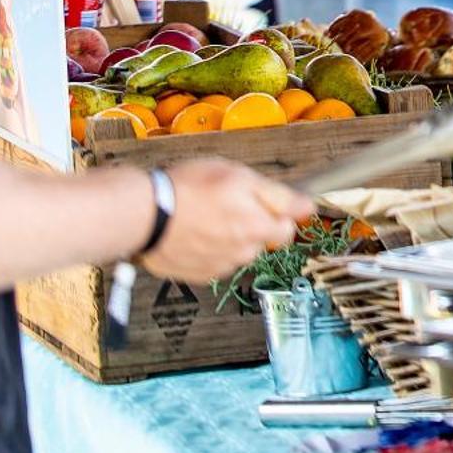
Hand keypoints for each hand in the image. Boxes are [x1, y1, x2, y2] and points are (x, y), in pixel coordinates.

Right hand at [142, 161, 311, 284]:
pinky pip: (215, 262)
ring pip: (238, 251)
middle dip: (253, 224)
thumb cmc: (189, 188)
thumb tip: (308, 208)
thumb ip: (278, 196)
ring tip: (205, 217)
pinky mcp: (198, 275)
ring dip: (230, 238)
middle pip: (262, 239)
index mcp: (258, 228)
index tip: (263, 202)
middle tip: (227, 205)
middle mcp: (243, 252)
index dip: (278, 212)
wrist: (144, 214)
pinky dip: (209, 250)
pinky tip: (194, 233)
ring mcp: (220, 266)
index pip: (287, 228)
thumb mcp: (240, 177)